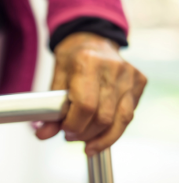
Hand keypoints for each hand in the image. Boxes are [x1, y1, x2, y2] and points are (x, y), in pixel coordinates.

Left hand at [35, 33, 146, 155]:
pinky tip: (100, 134)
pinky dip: (114, 130)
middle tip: (71, 135)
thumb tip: (43, 134)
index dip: (74, 124)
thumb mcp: (56, 79)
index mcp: (87, 63)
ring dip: (101, 138)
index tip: (64, 130)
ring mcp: (129, 76)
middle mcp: (112, 68)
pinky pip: (128, 115)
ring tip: (86, 143)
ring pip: (120, 121)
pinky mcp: (139, 82)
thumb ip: (50, 109)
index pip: (85, 106)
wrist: (92, 39)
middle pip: (103, 117)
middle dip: (84, 134)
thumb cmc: (72, 59)